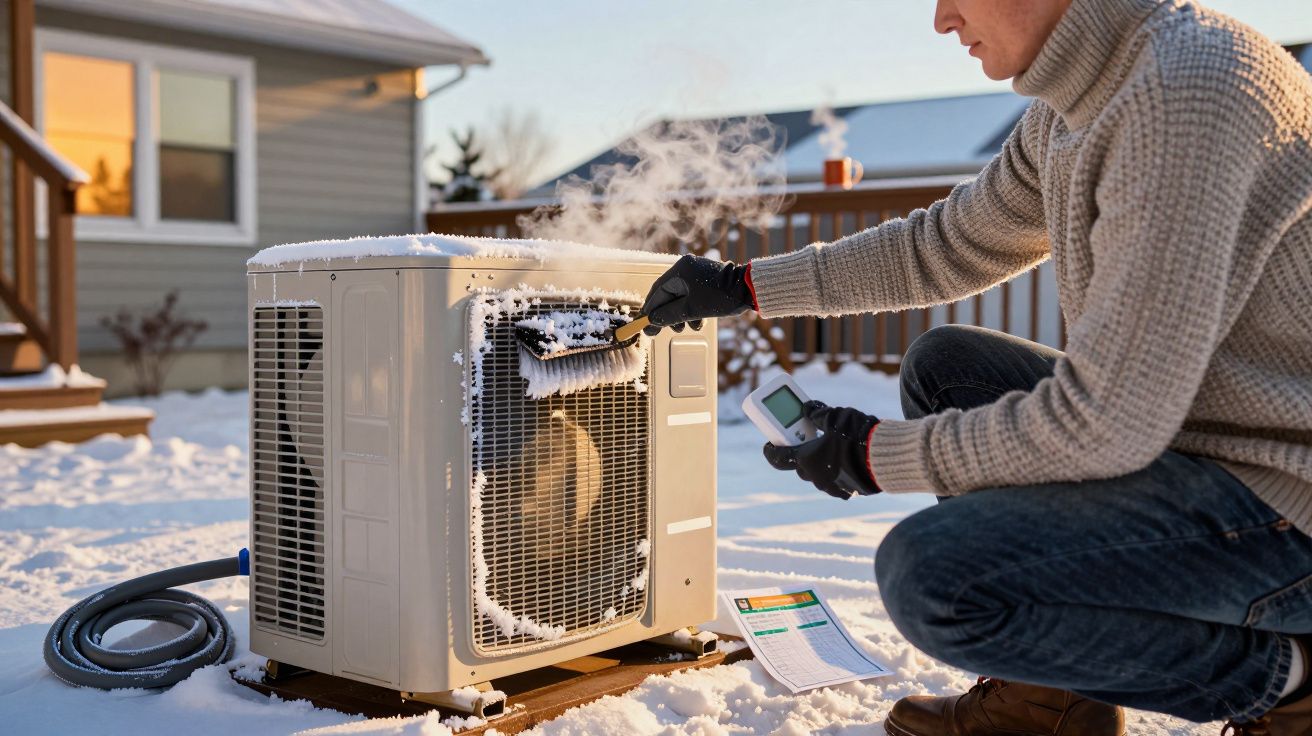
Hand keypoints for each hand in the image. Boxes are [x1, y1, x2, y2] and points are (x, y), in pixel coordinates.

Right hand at [640, 254, 754, 334]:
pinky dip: (691, 311)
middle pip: (668, 295)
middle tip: (661, 331)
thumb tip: (651, 322)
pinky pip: (692, 297)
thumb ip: (669, 316)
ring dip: (681, 315)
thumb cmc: (721, 296)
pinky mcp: (706, 281)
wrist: (750, 290)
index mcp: (680, 270)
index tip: (644, 324)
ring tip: (685, 328)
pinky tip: (697, 322)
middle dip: (667, 315)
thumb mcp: (692, 310)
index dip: (650, 309)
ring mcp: (697, 274)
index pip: (658, 291)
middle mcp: (686, 269)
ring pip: (680, 298)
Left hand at [763, 401, 880, 499]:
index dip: (770, 450)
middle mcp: (815, 477)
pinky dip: (837, 470)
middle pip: (800, 465)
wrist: (887, 458)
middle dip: (802, 451)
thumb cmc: (856, 437)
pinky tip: (848, 458)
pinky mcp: (848, 492)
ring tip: (833, 446)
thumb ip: (818, 413)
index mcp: (805, 460)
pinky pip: (836, 481)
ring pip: (819, 473)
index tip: (768, 444)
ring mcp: (832, 487)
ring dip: (821, 461)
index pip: (777, 457)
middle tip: (808, 438)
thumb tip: (809, 408)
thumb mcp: (835, 418)